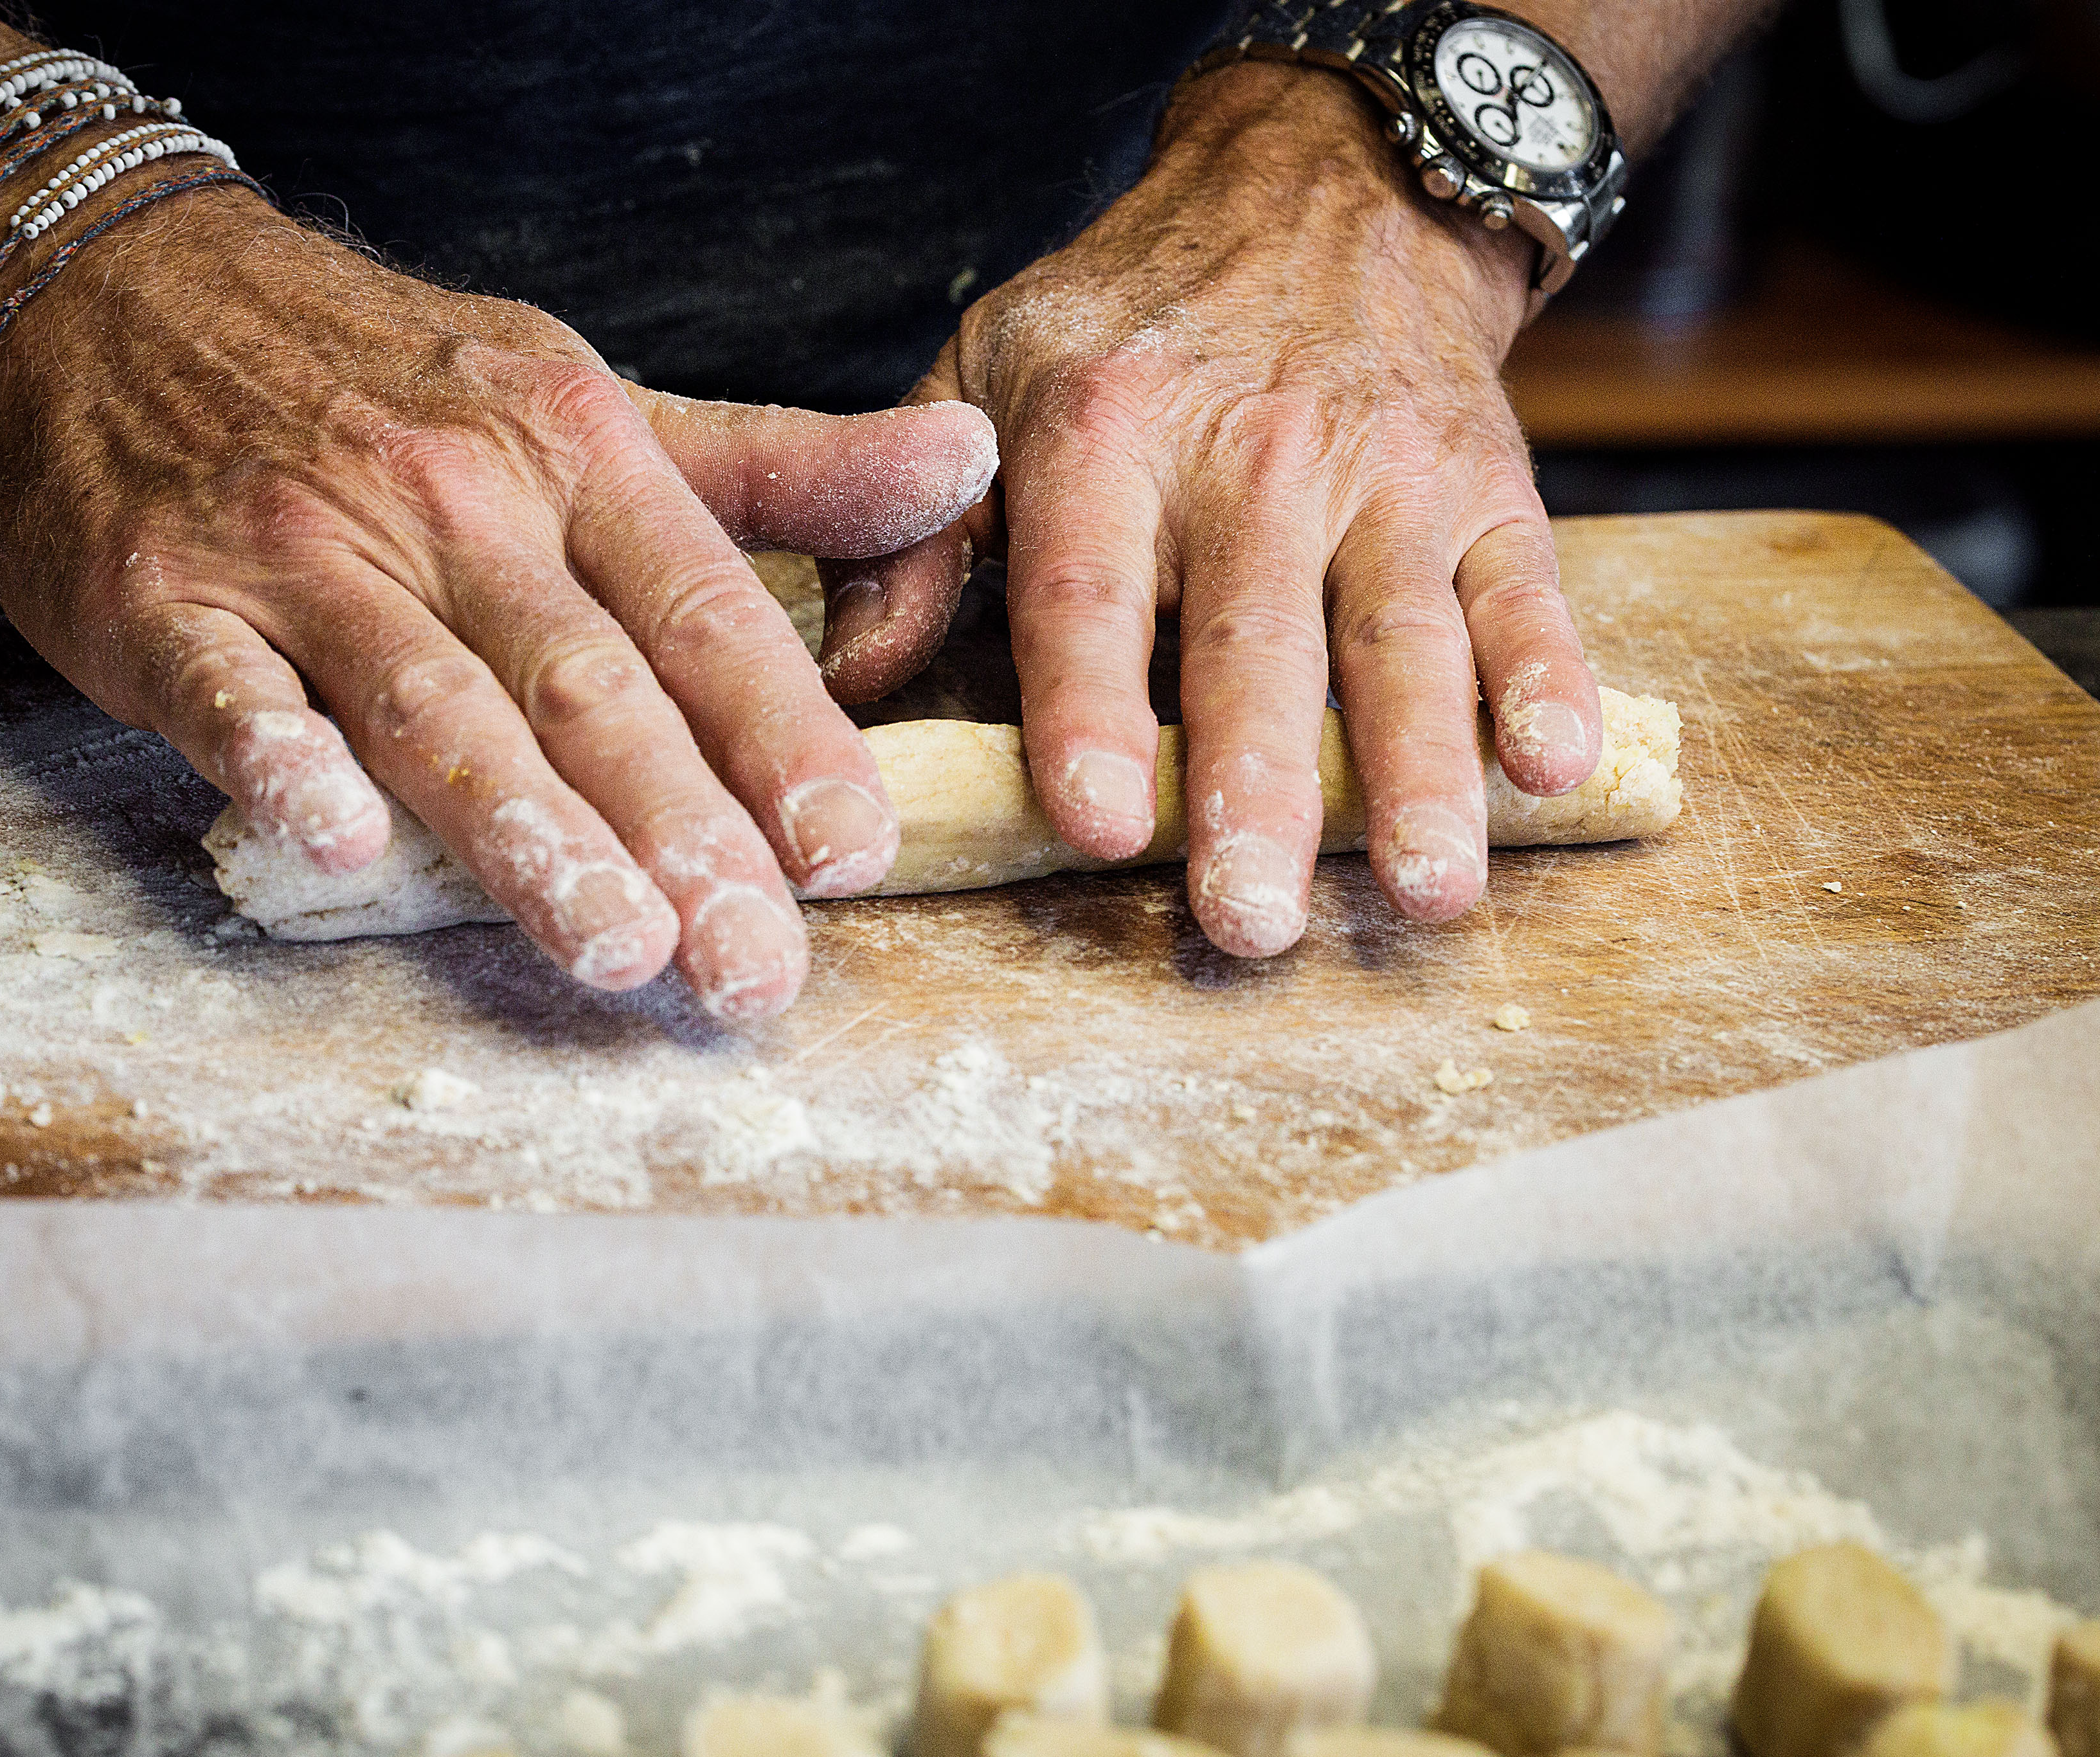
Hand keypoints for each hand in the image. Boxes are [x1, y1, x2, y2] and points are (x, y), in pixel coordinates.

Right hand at [0, 186, 997, 1018]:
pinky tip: (345, 844)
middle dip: (682, 830)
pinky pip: (236, 690)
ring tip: (616, 948)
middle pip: (586, 683)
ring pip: (435, 702)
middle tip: (754, 964)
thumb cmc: (386, 377)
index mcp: (572, 452)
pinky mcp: (168, 600)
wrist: (115, 289)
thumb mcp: (594, 398)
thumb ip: (779, 465)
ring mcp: (305, 552)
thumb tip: (965, 462)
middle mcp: (453, 501)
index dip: (783, 734)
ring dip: (528, 829)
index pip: (702, 608)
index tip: (852, 851)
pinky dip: (285, 760)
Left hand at [817, 63, 1602, 956]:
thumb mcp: (984, 374)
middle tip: (1252, 919)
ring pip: (1401, 637)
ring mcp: (1383, 474)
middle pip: (1254, 645)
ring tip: (1426, 890)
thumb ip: (910, 532)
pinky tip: (1553, 773)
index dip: (1090, 711)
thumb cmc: (1132, 321)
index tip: (1096, 821)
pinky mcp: (1486, 487)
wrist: (1323, 188)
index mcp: (1104, 434)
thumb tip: (851, 684)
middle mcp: (1252, 456)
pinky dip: (1547, 679)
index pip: (1088, 592)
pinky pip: (1524, 590)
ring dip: (1419, 769)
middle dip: (1257, 788)